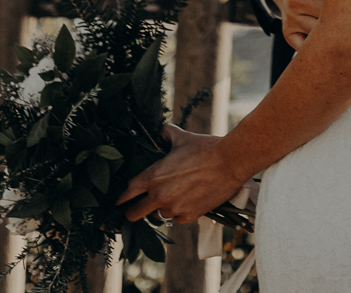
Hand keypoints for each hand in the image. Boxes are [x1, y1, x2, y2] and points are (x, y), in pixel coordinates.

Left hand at [117, 125, 246, 224]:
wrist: (230, 162)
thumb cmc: (205, 148)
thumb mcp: (182, 138)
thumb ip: (167, 134)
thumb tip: (162, 132)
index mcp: (152, 177)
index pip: (126, 194)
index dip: (121, 199)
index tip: (119, 202)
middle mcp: (158, 196)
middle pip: (133, 214)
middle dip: (133, 212)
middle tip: (138, 208)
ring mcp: (173, 208)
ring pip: (159, 215)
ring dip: (164, 208)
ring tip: (176, 195)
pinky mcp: (189, 216)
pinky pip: (177, 218)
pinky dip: (181, 211)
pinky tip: (190, 199)